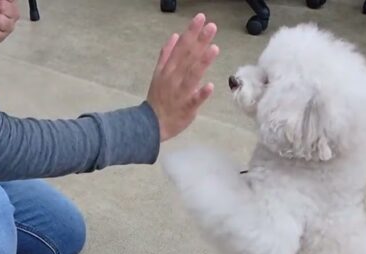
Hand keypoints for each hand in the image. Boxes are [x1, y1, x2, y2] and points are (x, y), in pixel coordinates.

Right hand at [146, 14, 218, 141]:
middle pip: (188, 57)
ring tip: (214, 48)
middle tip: (212, 26)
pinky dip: (201, 94)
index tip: (201, 17)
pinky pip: (194, 100)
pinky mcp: (187, 108)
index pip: (181, 47)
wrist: (151, 123)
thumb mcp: (159, 72)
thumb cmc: (158, 97)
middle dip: (200, 41)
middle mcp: (174, 77)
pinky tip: (210, 86)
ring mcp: (181, 92)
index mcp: (169, 68)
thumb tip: (175, 36)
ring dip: (202, 62)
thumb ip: (167, 54)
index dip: (191, 32)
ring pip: (192, 75)